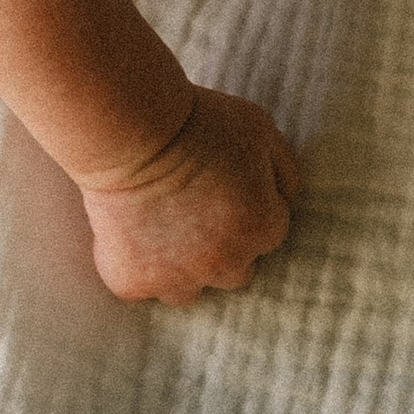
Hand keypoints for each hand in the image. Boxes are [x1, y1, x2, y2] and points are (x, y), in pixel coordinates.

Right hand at [75, 86, 301, 305]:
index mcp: (262, 228)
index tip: (222, 188)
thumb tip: (286, 197)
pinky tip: (127, 235)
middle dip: (220, 247)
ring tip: (160, 230)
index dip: (246, 208)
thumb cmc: (197, 121)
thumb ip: (284, 170)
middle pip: (234, 271)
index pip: (267, 234)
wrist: (130, 129)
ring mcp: (178, 278)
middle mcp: (226, 264)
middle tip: (192, 209)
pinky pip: (139, 287)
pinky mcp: (132, 281)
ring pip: (188, 291)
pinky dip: (134, 267)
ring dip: (181, 268)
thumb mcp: (260, 129)